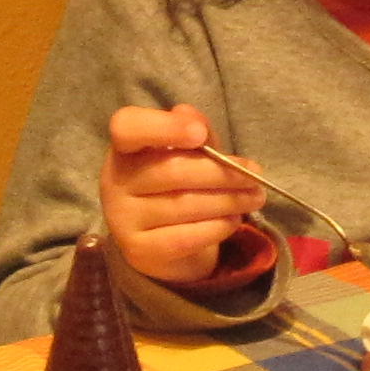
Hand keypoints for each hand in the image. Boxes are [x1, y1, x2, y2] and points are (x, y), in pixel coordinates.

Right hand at [98, 103, 264, 287]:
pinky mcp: (139, 251)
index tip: (200, 134)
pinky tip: (234, 220)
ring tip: (254, 197)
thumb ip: (194, 131)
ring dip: (228, 200)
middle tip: (255, 175)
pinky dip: (217, 227)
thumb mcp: (187, 153)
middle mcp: (115, 182)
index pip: (127, 127)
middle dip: (221, 172)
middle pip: (170, 170)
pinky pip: (185, 237)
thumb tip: (194, 119)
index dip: (163, 127)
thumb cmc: (176, 186)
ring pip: (183, 205)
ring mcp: (123, 219)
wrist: (162, 243)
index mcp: (124, 149)